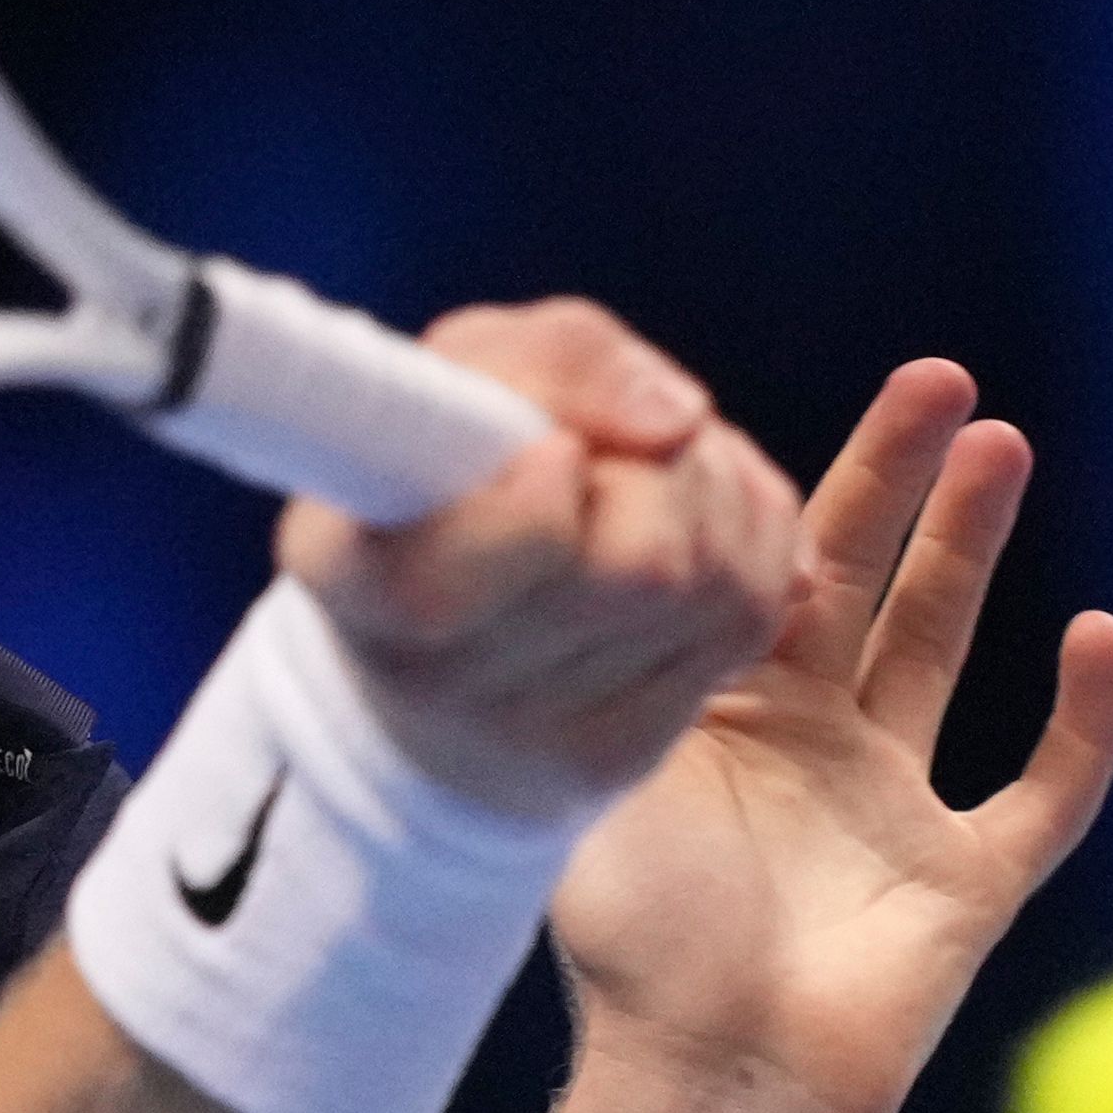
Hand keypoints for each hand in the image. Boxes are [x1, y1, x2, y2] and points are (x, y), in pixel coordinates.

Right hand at [276, 300, 809, 823]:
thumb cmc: (447, 478)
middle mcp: (438, 682)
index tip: (556, 455)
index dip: (543, 505)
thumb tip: (676, 417)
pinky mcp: (618, 755)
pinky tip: (688, 533)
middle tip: (606, 450)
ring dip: (707, 493)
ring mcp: (534, 737)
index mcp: (361, 577)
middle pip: (639, 563)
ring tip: (644, 483)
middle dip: (658, 467)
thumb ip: (561, 357)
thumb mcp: (467, 373)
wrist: (439, 643)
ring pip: (710, 581)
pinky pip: (750, 613)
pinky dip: (745, 541)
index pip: (485, 564)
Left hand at [546, 359, 1112, 1112]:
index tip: (821, 406)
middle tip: (944, 385)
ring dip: (977, 550)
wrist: (706, 1086)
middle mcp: (810, 746)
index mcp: (719, 716)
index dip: (807, 481)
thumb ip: (621, 659)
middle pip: (871, 584)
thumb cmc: (637, 946)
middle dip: (905, 481)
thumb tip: (602, 526)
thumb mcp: (605, 770)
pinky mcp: (968, 885)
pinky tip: (1097, 631)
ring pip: (949, 650)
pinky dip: (1081, 718)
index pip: (773, 568)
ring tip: (1003, 444)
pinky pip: (1044, 790)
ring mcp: (892, 810)